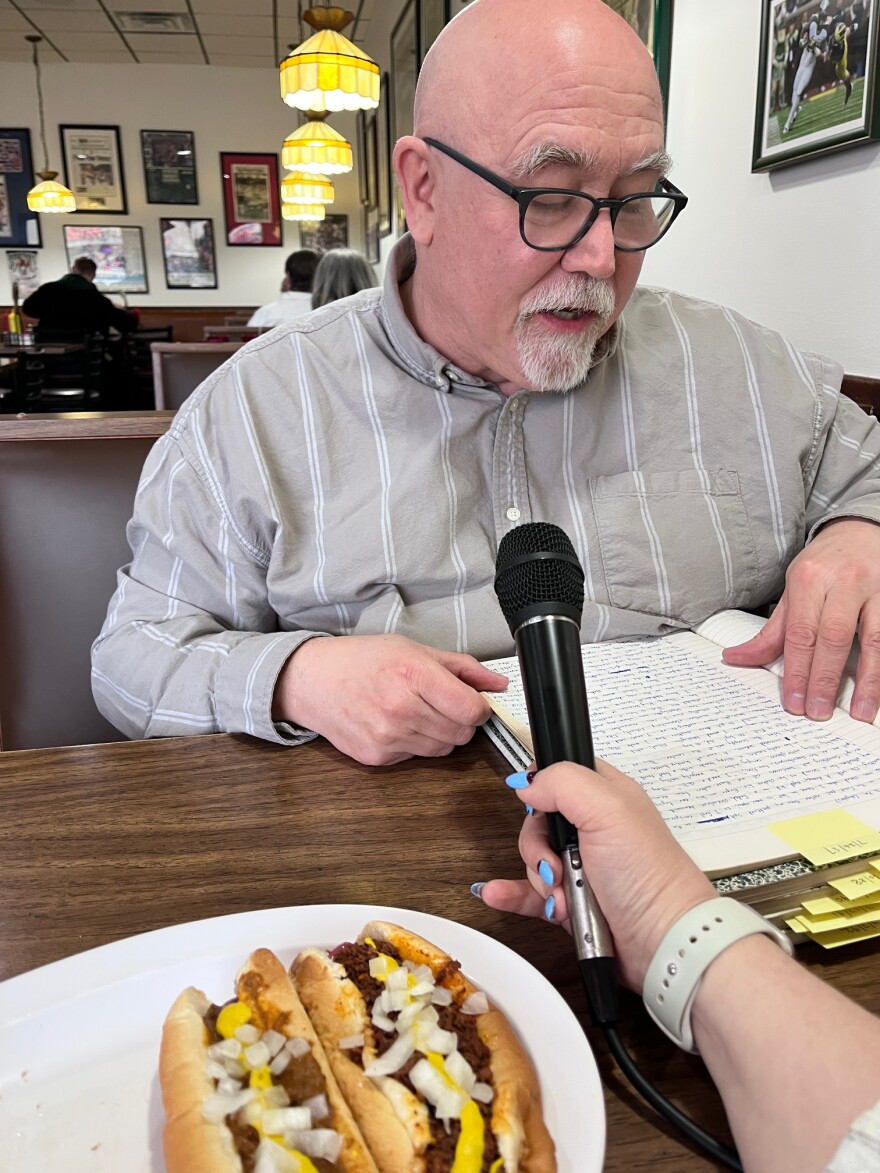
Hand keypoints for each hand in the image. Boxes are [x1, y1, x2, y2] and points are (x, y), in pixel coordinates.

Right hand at [273, 634, 507, 765]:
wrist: (311, 681)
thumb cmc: (362, 660)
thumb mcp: (413, 649)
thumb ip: (461, 668)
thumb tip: (499, 685)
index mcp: (413, 674)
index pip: (472, 710)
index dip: (479, 707)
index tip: (471, 701)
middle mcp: (401, 708)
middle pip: (461, 733)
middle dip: (460, 721)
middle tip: (441, 704)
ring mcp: (388, 737)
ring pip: (443, 749)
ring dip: (440, 734)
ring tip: (416, 712)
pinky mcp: (377, 757)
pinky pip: (417, 757)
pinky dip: (415, 743)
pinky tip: (395, 723)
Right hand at [478, 761, 713, 990]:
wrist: (662, 941)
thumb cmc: (649, 873)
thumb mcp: (608, 809)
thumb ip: (562, 782)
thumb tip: (525, 783)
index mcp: (605, 797)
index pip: (558, 777)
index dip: (542, 791)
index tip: (543, 811)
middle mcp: (592, 829)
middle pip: (538, 823)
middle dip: (539, 847)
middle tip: (558, 864)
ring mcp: (582, 867)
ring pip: (534, 860)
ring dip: (539, 879)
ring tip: (563, 897)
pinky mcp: (572, 901)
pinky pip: (528, 892)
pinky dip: (512, 892)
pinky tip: (497, 893)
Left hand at [722, 519, 879, 722]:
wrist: (861, 531)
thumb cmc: (824, 565)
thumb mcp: (793, 589)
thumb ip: (772, 630)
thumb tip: (736, 658)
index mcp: (810, 579)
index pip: (800, 633)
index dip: (797, 671)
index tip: (794, 702)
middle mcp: (845, 581)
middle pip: (834, 638)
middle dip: (825, 679)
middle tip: (818, 711)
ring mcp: (877, 588)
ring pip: (875, 639)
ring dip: (868, 680)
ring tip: (860, 710)